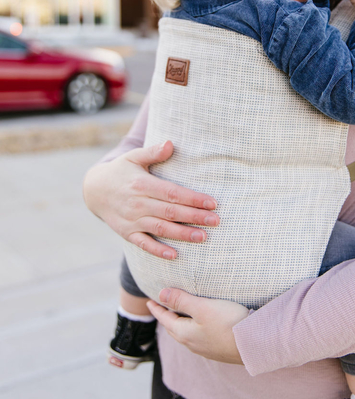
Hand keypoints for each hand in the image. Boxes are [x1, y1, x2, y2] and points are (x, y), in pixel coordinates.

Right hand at [83, 141, 218, 258]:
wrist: (94, 190)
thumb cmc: (121, 171)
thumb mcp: (133, 157)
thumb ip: (152, 152)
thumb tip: (171, 143)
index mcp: (142, 185)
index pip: (172, 193)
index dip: (193, 199)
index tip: (212, 203)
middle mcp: (137, 204)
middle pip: (171, 212)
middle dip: (194, 217)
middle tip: (215, 221)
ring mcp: (132, 220)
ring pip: (161, 229)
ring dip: (182, 234)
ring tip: (203, 237)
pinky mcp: (127, 233)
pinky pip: (144, 244)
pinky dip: (158, 250)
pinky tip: (174, 255)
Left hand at [147, 288, 247, 363]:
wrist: (255, 344)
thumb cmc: (228, 323)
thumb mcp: (203, 307)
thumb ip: (181, 300)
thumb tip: (161, 294)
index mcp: (185, 334)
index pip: (165, 319)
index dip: (157, 309)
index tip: (149, 301)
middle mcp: (193, 344)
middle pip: (173, 328)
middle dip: (166, 317)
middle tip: (162, 307)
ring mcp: (205, 349)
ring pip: (186, 335)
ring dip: (180, 324)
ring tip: (179, 315)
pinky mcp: (218, 350)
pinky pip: (198, 338)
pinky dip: (193, 329)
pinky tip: (201, 326)